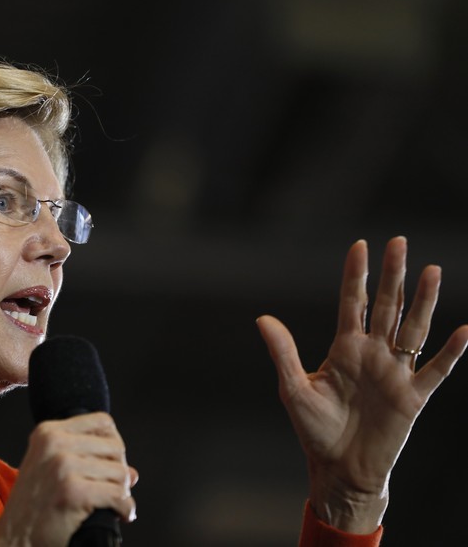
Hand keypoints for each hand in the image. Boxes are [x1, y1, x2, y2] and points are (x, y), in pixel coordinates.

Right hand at [0, 412, 137, 546]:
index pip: (102, 422)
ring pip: (120, 472)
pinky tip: (120, 514)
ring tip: (115, 502)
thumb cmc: (33, 504)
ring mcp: (63, 466)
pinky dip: (125, 508)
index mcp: (48, 432)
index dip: (114, 443)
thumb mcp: (48, 465)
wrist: (14, 537)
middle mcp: (54, 444)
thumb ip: (84, 459)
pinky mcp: (73, 492)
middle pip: (115, 447)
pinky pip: (117, 496)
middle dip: (120, 470)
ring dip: (123, 491)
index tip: (112, 461)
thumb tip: (131, 472)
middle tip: (114, 487)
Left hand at [257, 236, 467, 532]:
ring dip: (424, 301)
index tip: (360, 245)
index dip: (357, 275)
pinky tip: (465, 329)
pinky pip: (436, 370)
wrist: (339, 468)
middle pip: (386, 307)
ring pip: (413, 329)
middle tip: (399, 242)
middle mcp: (372, 354)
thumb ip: (283, 353)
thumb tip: (262, 319)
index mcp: (344, 349)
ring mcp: (395, 373)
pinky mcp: (413, 398)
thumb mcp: (294, 389)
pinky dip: (450, 351)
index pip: (353, 303)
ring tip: (433, 270)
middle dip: (392, 275)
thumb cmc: (314, 430)